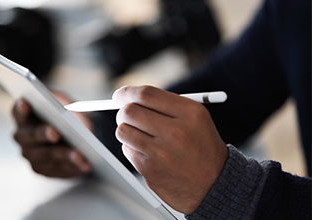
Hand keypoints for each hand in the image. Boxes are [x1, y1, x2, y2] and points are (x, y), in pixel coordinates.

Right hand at [12, 92, 91, 177]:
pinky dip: (73, 167)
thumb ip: (56, 98)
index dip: (20, 109)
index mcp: (25, 118)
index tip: (25, 102)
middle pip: (31, 136)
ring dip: (63, 155)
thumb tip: (52, 96)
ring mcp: (32, 156)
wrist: (80, 136)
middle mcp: (23, 138)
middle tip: (54, 133)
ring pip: (47, 156)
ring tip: (78, 154)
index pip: (19, 112)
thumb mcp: (64, 102)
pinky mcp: (45, 170)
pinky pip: (59, 170)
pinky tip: (85, 164)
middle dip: (43, 134)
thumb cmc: (68, 116)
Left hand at [113, 85, 227, 213]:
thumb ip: (165, 103)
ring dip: (126, 130)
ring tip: (139, 134)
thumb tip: (128, 96)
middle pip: (130, 111)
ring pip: (123, 131)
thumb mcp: (196, 117)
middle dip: (123, 111)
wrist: (214, 183)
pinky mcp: (150, 170)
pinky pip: (127, 149)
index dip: (127, 92)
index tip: (119, 95)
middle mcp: (176, 132)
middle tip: (126, 114)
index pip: (147, 94)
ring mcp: (162, 153)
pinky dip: (132, 147)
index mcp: (190, 113)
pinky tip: (148, 151)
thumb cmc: (200, 145)